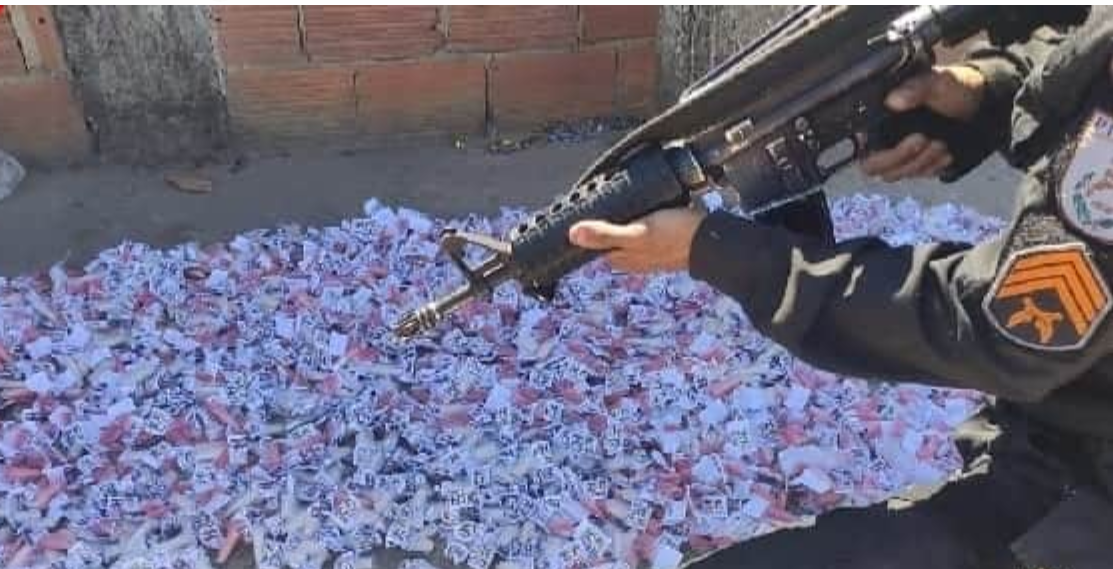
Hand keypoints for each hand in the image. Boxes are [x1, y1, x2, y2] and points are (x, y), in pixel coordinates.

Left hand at [568, 207, 706, 272]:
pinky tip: (642, 205)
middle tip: (596, 197)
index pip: (593, 243)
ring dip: (621, 216)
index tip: (578, 208)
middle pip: (608, 237)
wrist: (712, 241)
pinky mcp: (663, 240)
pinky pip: (643, 227)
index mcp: (621, 258)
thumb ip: (606, 235)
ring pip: (626, 231)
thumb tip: (573, 234)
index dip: (584, 227)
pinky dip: (639, 216)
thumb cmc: (676, 237)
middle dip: (602, 220)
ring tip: (615, 196)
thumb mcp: (637, 233)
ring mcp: (648, 250)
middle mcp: (632, 257)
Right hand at [861, 65, 985, 181]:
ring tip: (942, 143)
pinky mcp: (916, 163)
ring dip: (922, 162)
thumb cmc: (951, 87)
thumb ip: (915, 89)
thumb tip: (893, 100)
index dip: (881, 152)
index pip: (863, 148)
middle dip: (903, 158)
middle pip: (876, 167)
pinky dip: (933, 167)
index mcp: (878, 119)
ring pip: (897, 174)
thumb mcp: (936, 81)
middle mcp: (882, 139)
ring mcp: (899, 154)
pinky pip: (918, 175)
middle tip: (926, 140)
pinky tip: (946, 153)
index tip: (914, 137)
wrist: (977, 102)